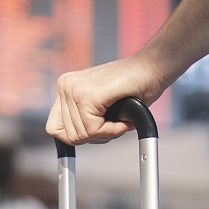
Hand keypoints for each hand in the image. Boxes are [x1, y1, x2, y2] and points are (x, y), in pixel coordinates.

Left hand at [46, 55, 165, 144]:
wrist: (153, 67)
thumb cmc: (133, 86)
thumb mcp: (99, 106)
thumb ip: (82, 119)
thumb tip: (69, 141)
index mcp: (66, 87)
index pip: (54, 128)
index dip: (77, 137)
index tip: (97, 131)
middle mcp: (65, 86)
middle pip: (69, 135)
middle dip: (95, 136)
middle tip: (115, 125)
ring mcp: (74, 89)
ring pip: (81, 135)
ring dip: (106, 134)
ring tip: (121, 120)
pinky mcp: (87, 95)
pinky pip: (93, 130)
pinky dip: (112, 132)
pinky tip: (124, 121)